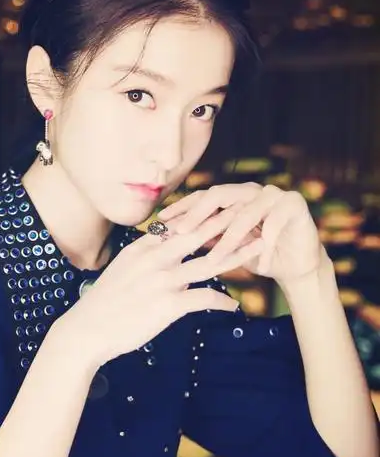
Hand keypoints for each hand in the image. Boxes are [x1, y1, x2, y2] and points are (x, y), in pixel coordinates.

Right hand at [52, 224, 239, 367]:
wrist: (86, 331)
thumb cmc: (104, 304)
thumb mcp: (122, 269)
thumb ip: (145, 256)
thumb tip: (164, 247)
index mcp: (143, 247)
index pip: (180, 224)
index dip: (205, 215)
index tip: (225, 207)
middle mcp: (154, 258)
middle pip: (198, 233)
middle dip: (227, 221)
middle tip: (251, 211)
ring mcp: (162, 280)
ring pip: (209, 262)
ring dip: (238, 253)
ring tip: (259, 247)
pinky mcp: (169, 304)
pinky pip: (205, 297)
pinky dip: (223, 301)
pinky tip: (234, 305)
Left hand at [157, 183, 323, 284]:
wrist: (296, 266)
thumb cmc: (257, 256)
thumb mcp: (226, 247)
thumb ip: (205, 236)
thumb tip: (169, 237)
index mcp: (233, 196)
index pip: (202, 197)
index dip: (182, 207)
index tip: (160, 221)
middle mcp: (251, 190)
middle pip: (220, 194)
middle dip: (198, 213)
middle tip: (182, 232)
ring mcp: (273, 194)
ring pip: (245, 213)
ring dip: (230, 238)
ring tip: (215, 258)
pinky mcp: (294, 204)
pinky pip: (274, 224)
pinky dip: (266, 247)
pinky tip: (260, 266)